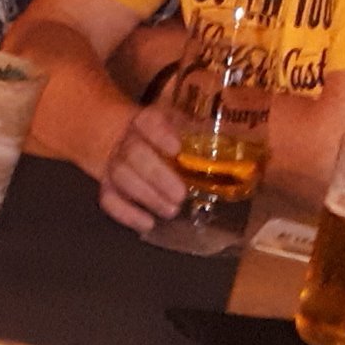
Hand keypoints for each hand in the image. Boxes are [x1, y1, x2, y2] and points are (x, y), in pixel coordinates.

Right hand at [97, 102, 188, 232]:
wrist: (124, 141)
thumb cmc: (165, 137)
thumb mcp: (181, 126)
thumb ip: (200, 133)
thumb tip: (237, 139)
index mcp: (147, 121)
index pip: (149, 122)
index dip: (160, 135)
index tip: (176, 149)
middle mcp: (127, 140)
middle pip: (134, 154)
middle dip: (157, 175)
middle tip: (180, 195)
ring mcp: (113, 163)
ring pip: (121, 177)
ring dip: (146, 196)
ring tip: (171, 211)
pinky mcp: (107, 186)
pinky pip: (109, 199)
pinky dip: (126, 213)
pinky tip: (147, 224)